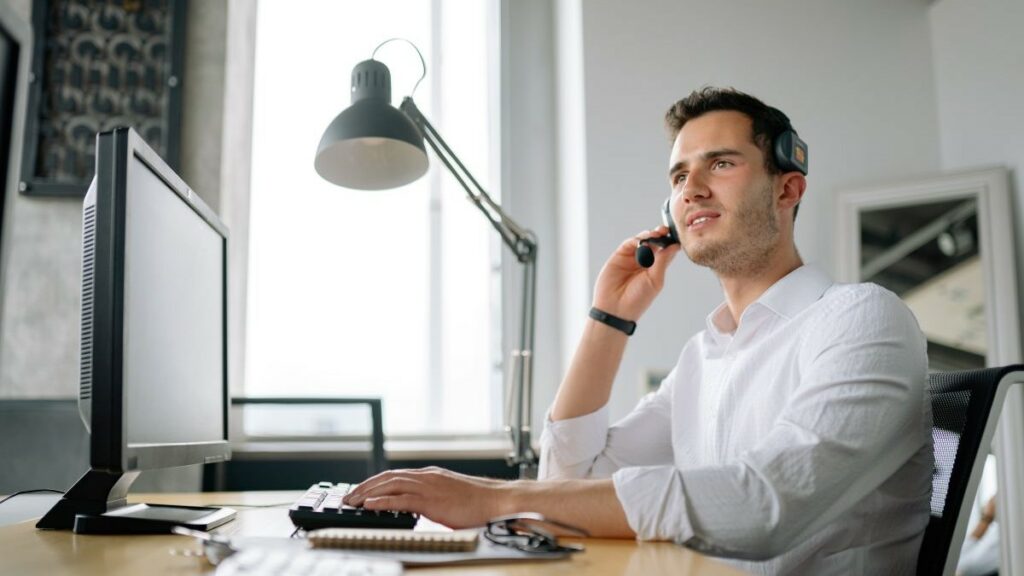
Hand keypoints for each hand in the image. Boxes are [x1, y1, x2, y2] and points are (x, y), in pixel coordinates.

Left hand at [342, 467, 510, 527]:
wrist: (497, 501)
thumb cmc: (478, 503)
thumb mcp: (449, 496)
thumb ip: (431, 498)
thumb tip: (416, 507)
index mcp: (430, 475)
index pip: (395, 475)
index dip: (375, 482)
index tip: (361, 491)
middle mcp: (426, 476)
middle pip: (388, 477)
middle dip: (365, 486)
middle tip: (349, 497)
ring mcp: (428, 486)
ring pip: (390, 485)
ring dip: (368, 493)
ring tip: (353, 502)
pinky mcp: (431, 500)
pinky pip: (401, 499)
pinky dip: (382, 501)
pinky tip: (370, 505)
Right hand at [592, 226, 680, 319]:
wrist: (615, 308)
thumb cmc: (637, 300)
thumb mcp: (655, 280)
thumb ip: (663, 261)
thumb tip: (674, 246)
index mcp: (656, 269)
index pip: (665, 251)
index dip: (670, 242)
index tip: (676, 235)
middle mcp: (644, 262)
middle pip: (654, 243)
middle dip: (660, 235)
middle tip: (665, 230)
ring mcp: (631, 258)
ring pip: (642, 241)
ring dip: (649, 236)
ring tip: (655, 235)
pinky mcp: (619, 256)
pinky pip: (628, 244)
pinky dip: (636, 240)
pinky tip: (642, 241)